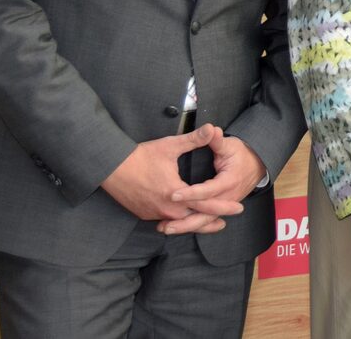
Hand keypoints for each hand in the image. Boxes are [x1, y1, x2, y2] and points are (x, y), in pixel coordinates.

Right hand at [100, 124, 223, 222]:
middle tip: (228, 219)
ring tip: (211, 223)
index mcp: (176, 193)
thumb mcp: (170, 146)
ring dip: (196, 222)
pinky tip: (184, 218)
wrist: (111, 168)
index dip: (224, 206)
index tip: (239, 207)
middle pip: (195, 219)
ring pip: (180, 222)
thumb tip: (212, 128)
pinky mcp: (145, 215)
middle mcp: (166, 208)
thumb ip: (194, 139)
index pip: (206, 204)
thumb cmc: (141, 156)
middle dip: (213, 219)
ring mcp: (154, 214)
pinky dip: (178, 220)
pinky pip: (166, 221)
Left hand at [159, 125, 266, 234]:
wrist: (257, 164)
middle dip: (185, 220)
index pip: (207, 191)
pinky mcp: (220, 208)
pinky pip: (206, 221)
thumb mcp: (230, 145)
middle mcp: (227, 198)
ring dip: (185, 227)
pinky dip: (191, 226)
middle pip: (205, 214)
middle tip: (165, 224)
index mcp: (228, 182)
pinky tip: (176, 228)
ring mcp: (224, 205)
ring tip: (165, 229)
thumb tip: (211, 130)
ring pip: (204, 221)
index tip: (173, 194)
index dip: (190, 194)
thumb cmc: (241, 154)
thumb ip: (217, 141)